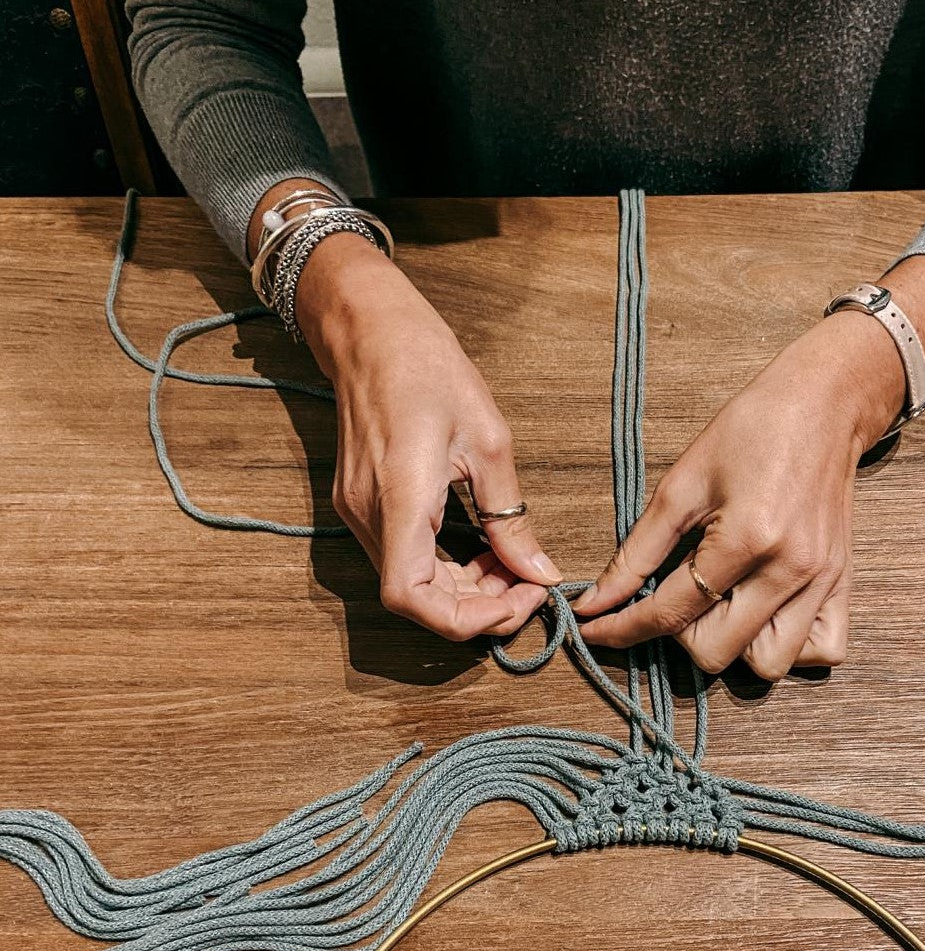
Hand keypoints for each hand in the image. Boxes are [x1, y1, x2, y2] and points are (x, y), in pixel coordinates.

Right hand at [296, 232, 561, 639]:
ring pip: (412, 584)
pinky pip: (404, 558)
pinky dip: (446, 568)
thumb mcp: (490, 441)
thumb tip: (540, 572)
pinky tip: (483, 550)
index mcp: (400, 496)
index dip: (465, 619)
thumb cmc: (429, 369)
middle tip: (530, 585)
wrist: (371, 331)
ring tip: (513, 567)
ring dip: (465, 589)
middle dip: (479, 606)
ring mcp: (357, 513)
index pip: (411, 598)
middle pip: (417, 600)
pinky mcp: (361, 506)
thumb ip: (512, 518)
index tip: (517, 602)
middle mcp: (367, 514)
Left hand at [571, 309, 907, 677]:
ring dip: (734, 646)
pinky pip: (823, 650)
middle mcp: (790, 570)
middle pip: (718, 652)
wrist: (823, 405)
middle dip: (678, 635)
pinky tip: (764, 614)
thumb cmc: (750, 432)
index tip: (595, 629)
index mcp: (747, 539)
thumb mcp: (681, 484)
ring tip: (720, 606)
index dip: (623, 627)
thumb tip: (596, 601)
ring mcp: (823, 581)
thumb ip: (637, 552)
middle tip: (672, 597)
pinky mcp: (845, 582)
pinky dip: (788, 647)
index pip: (672, 611)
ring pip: (770, 665)